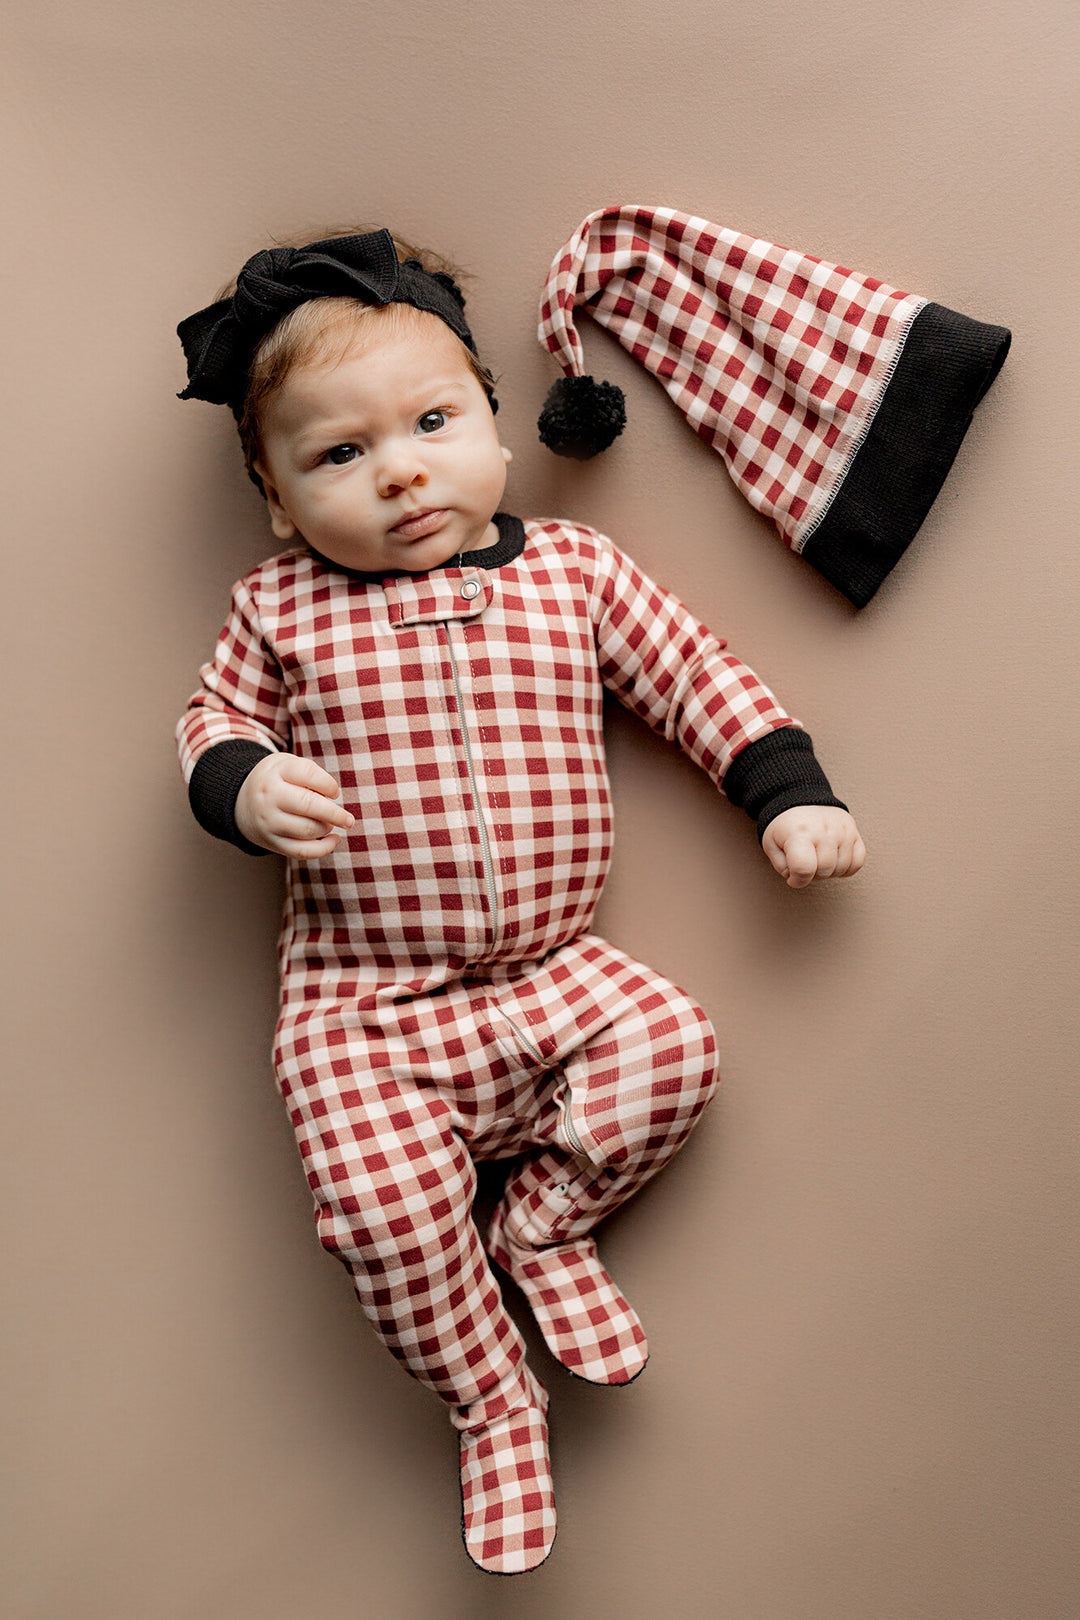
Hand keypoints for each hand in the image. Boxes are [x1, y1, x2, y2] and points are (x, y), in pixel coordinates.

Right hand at [234, 753, 353, 857]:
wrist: (242, 802)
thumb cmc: (277, 781)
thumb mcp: (288, 765)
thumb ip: (311, 775)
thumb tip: (332, 800)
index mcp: (276, 772)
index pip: (309, 774)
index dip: (329, 785)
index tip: (334, 792)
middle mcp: (270, 797)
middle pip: (308, 805)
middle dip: (335, 814)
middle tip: (349, 819)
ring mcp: (269, 822)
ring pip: (308, 830)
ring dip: (327, 828)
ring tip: (330, 823)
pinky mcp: (272, 842)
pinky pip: (302, 851)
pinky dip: (324, 848)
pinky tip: (333, 840)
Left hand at [761, 805, 865, 889]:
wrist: (799, 799)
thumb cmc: (784, 825)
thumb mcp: (771, 844)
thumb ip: (782, 867)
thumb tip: (798, 878)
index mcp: (799, 833)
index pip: (804, 869)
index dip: (797, 880)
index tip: (792, 877)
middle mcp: (824, 830)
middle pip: (824, 871)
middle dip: (812, 876)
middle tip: (804, 867)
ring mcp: (842, 830)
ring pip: (842, 869)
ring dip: (829, 872)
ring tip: (817, 860)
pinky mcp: (854, 831)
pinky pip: (858, 862)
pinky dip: (846, 868)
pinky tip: (834, 862)